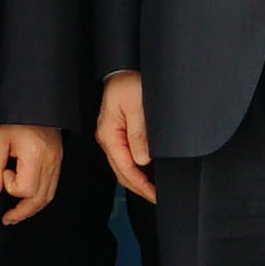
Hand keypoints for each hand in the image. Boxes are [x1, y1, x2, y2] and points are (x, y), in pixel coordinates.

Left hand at [0, 124, 61, 213]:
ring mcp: (56, 162)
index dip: (10, 185)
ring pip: (48, 196)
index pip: (25, 188)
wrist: (35, 101)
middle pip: (40, 199)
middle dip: (22, 212)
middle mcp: (50, 162)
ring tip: (16, 215)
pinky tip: (29, 201)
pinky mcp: (57, 161)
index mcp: (35, 155)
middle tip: (7, 219)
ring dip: (32, 209)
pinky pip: (52, 188)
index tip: (4, 171)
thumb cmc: (14, 117)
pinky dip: (40, 198)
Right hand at [96, 72, 158, 206]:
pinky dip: (136, 168)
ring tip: (154, 189)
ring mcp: (111, 136)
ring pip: (123, 166)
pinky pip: (125, 156)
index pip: (125, 168)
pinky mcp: (117, 132)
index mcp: (109, 134)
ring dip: (138, 180)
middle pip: (122, 172)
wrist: (122, 68)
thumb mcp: (138, 106)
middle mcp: (107, 138)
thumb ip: (139, 134)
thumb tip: (142, 160)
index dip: (141, 184)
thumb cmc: (129, 83)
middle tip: (157, 197)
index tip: (155, 194)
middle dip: (139, 187)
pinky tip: (148, 172)